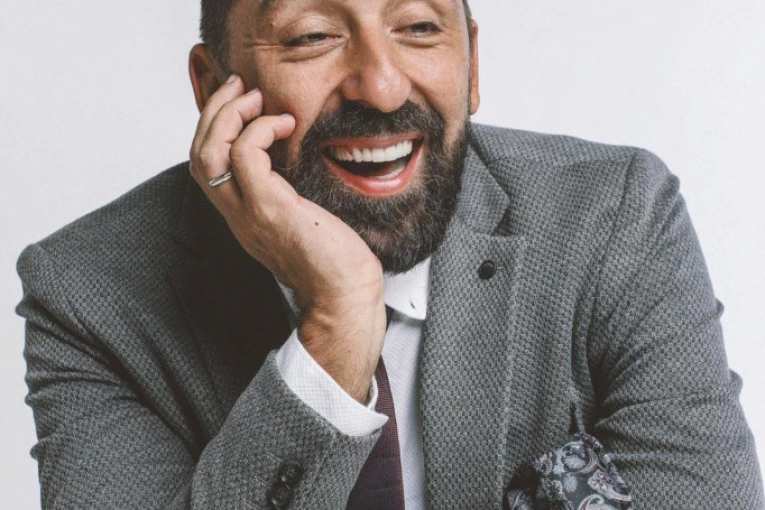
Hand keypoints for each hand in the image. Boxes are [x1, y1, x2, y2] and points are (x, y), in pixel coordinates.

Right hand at [189, 75, 386, 401]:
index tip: (239, 103)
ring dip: (228, 115)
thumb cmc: (335, 263)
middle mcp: (237, 215)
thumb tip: (296, 173)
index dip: (213, 129)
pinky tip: (286, 124)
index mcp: (242, 218)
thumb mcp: (302, 223)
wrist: (344, 297)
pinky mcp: (270, 208)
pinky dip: (260, 130)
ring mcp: (249, 213)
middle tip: (239, 87)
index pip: (206, 167)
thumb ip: (287, 200)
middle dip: (213, 113)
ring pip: (208, 153)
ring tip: (255, 98)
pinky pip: (245, 155)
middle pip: (198, 155)